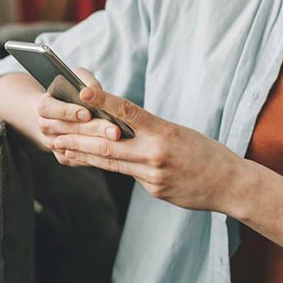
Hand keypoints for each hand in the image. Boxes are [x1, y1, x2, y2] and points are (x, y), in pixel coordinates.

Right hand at [34, 68, 123, 152]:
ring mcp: (53, 144)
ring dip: (96, 145)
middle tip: (114, 130)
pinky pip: (79, 159)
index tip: (87, 113)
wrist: (60, 113)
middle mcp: (45, 126)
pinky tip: (112, 152)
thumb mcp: (76, 79)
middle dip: (92, 130)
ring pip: (74, 147)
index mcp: (44, 106)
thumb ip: (86, 82)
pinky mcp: (63, 157)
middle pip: (67, 129)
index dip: (68, 111)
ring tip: (116, 141)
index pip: (50, 109)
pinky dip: (95, 156)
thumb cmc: (71, 93)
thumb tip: (94, 91)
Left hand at [49, 73, 247, 213]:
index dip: (103, 101)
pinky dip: (108, 166)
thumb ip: (147, 130)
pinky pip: (127, 175)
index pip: (128, 111)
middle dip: (77, 138)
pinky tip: (89, 161)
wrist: (229, 184)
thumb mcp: (177, 131)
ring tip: (60, 147)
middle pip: (107, 144)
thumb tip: (117, 126)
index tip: (82, 91)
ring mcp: (152, 175)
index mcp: (162, 131)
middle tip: (53, 132)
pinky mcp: (153, 190)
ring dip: (82, 155)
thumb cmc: (204, 151)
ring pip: (110, 162)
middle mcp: (154, 153)